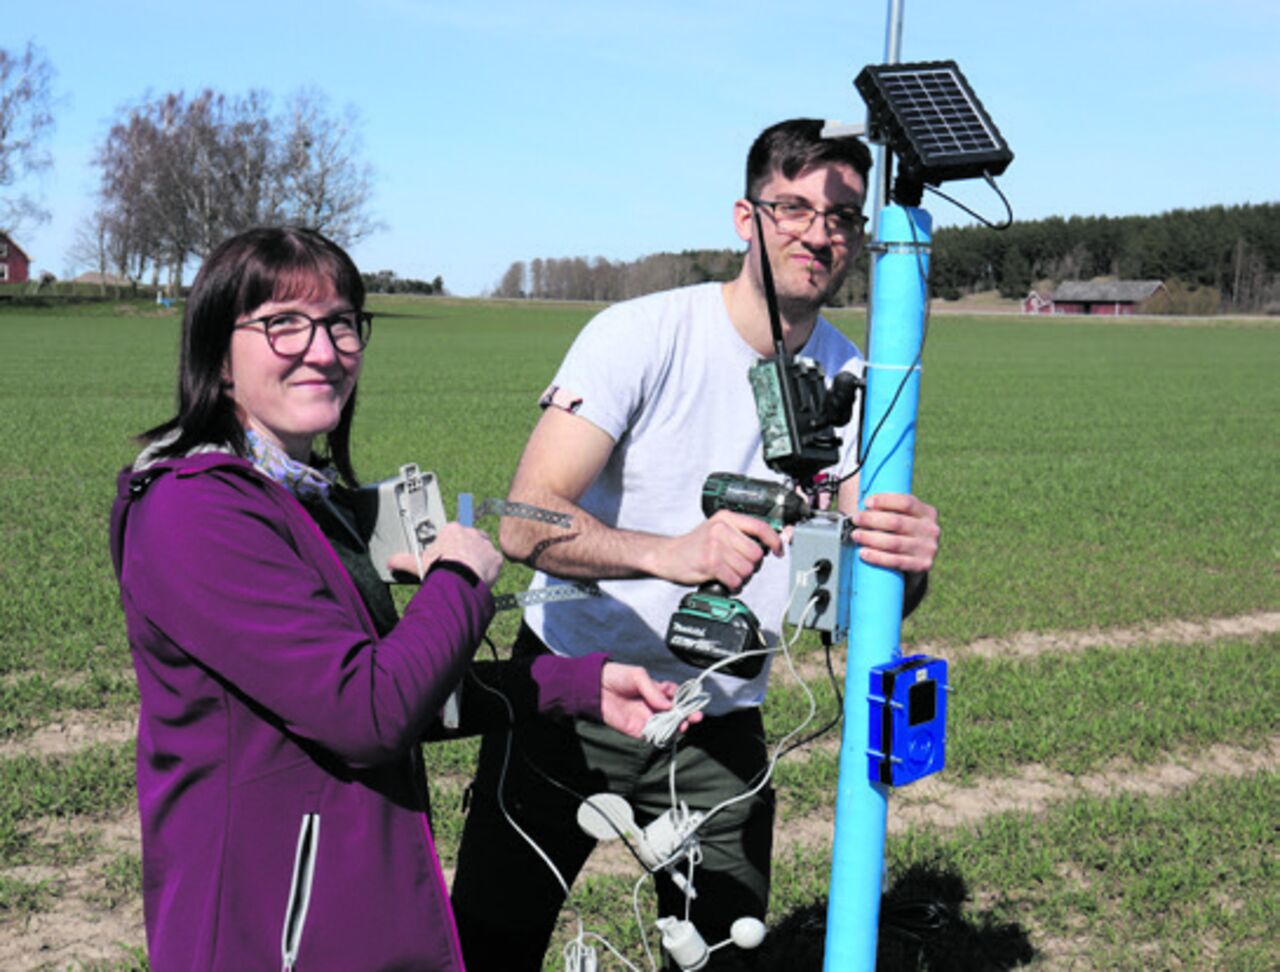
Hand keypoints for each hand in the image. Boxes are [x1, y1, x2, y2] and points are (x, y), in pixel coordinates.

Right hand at [387, 522, 502, 586]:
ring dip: (478, 558)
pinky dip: (489, 569)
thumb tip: (390, 562)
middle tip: (458, 566)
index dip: (449, 546)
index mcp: (452, 530)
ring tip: (470, 573)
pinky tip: (482, 577)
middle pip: (469, 539)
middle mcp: (471, 532)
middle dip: (465, 550)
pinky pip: (494, 561)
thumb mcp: (419, 562)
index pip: (452, 534)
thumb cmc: (439, 568)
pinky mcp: (495, 558)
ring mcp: (485, 544)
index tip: (447, 556)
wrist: (459, 578)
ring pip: (483, 549)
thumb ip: (404, 560)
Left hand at [599, 663, 702, 738]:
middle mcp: (652, 705)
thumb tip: (669, 705)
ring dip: (677, 727)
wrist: (594, 687)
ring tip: (683, 725)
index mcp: (655, 691)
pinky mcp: (635, 730)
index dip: (684, 699)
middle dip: (686, 715)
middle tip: (695, 717)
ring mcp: (645, 718)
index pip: (674, 696)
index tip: (690, 701)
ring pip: (666, 726)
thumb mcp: (638, 676)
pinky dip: (662, 736)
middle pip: (674, 714)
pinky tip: (669, 732)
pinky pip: (652, 736)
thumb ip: (654, 690)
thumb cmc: (616, 676)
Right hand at [652, 510, 783, 591]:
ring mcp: (715, 545)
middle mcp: (721, 528)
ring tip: (727, 573)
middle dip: (751, 565)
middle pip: (756, 553)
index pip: (760, 526)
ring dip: (741, 577)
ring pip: (747, 569)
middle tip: (737, 566)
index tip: (778, 550)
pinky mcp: (710, 563)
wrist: (668, 555)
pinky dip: (733, 585)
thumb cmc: (695, 546)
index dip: (774, 540)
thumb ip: (741, 534)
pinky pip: (735, 580)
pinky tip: (724, 581)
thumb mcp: (717, 531)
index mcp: (726, 518)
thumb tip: (770, 544)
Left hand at [850, 493, 938, 573]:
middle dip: (872, 520)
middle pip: (897, 522)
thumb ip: (892, 510)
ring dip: (870, 538)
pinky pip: (895, 561)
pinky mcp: (922, 565)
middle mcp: (931, 530)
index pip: (906, 502)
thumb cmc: (905, 533)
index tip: (866, 502)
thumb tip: (865, 506)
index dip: (885, 501)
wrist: (919, 560)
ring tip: (856, 535)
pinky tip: (863, 553)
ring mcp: (928, 549)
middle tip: (856, 519)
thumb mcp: (906, 518)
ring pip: (894, 542)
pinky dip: (877, 557)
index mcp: (928, 512)